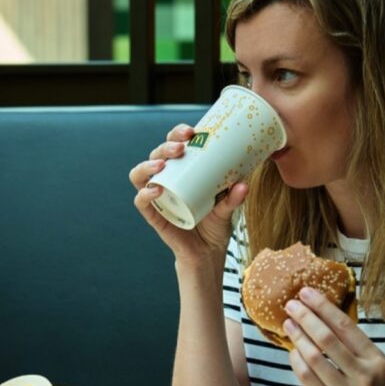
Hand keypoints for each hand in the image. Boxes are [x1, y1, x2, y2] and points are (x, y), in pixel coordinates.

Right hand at [129, 124, 247, 264]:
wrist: (207, 253)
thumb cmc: (215, 225)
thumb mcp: (227, 209)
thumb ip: (234, 198)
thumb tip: (244, 184)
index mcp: (183, 171)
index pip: (175, 144)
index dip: (178, 133)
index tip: (192, 131)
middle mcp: (167, 180)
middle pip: (157, 154)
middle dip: (166, 145)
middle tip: (181, 147)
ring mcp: (157, 197)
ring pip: (140, 174)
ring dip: (148, 165)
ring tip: (162, 164)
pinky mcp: (153, 215)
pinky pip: (141, 201)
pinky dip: (145, 194)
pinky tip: (155, 191)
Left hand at [282, 287, 384, 385]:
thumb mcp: (374, 368)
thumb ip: (352, 348)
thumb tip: (320, 318)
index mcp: (376, 359)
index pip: (346, 326)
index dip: (323, 306)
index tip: (307, 292)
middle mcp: (364, 374)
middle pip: (327, 338)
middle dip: (306, 317)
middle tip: (291, 304)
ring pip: (315, 357)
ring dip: (298, 337)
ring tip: (288, 323)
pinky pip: (307, 378)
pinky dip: (296, 361)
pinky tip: (292, 350)